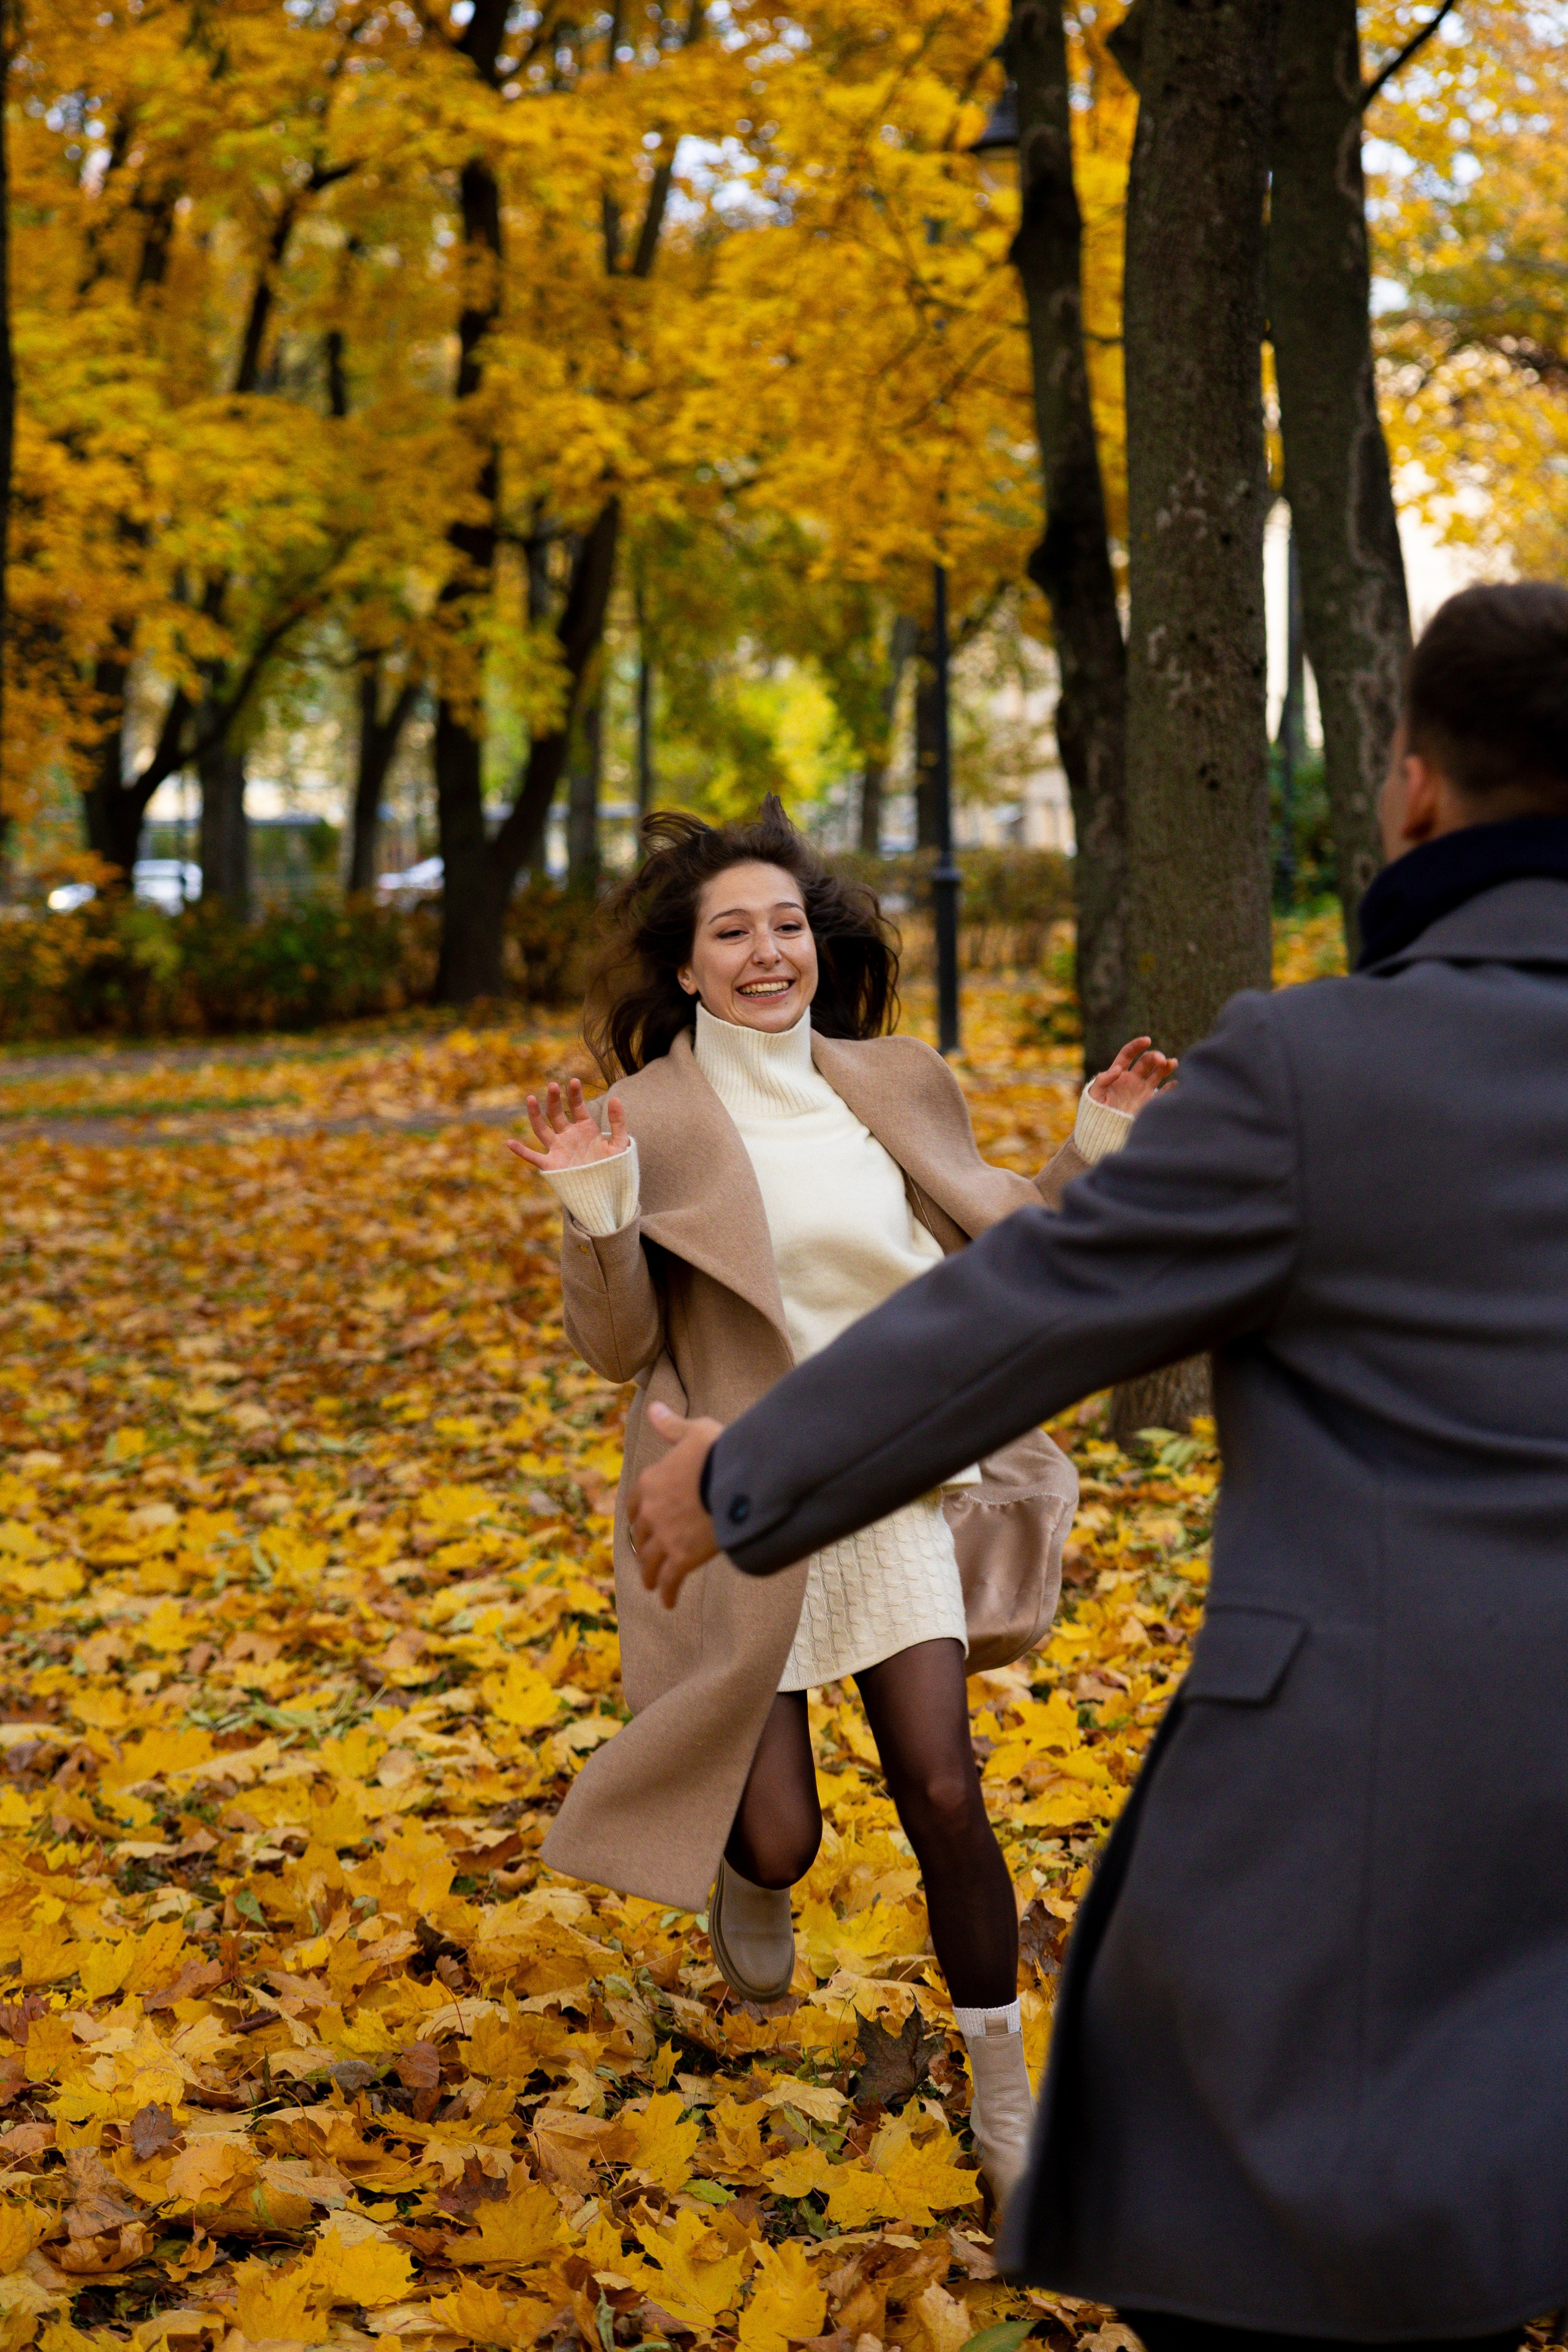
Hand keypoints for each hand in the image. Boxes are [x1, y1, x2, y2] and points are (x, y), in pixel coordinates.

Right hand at [505, 1076, 628, 1172]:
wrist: (608, 1191)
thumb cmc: (614, 1167)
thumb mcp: (620, 1144)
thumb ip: (618, 1122)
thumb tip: (615, 1098)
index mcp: (585, 1128)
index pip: (577, 1106)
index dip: (574, 1094)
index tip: (574, 1081)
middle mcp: (568, 1135)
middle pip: (556, 1113)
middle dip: (554, 1099)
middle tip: (553, 1085)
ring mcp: (558, 1149)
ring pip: (542, 1129)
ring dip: (535, 1115)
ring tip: (530, 1098)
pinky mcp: (552, 1165)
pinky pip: (533, 1157)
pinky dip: (521, 1151)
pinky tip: (509, 1142)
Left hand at [628, 1403, 723, 1608]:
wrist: (737, 1481)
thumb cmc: (720, 1452)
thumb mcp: (695, 1431)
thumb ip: (672, 1426)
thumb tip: (653, 1409)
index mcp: (651, 1481)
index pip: (635, 1502)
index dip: (638, 1514)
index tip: (641, 1524)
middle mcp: (651, 1511)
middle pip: (640, 1535)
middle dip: (643, 1546)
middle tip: (647, 1558)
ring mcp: (665, 1537)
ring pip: (649, 1561)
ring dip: (650, 1574)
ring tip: (653, 1585)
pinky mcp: (681, 1558)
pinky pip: (670, 1580)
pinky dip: (668, 1593)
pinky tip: (669, 1603)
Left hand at [1088, 1036, 1176, 1115]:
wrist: (1104, 1131)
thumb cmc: (1095, 1111)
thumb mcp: (1095, 1094)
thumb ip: (1102, 1080)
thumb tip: (1118, 1069)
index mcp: (1118, 1073)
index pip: (1128, 1054)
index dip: (1137, 1045)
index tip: (1147, 1040)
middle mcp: (1133, 1079)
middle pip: (1146, 1062)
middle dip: (1155, 1057)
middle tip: (1161, 1060)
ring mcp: (1142, 1090)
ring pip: (1158, 1073)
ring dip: (1166, 1066)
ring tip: (1173, 1063)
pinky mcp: (1149, 1102)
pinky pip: (1163, 1092)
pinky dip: (1171, 1087)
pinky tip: (1176, 1084)